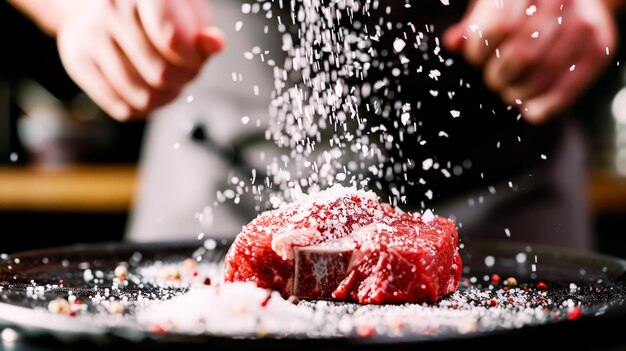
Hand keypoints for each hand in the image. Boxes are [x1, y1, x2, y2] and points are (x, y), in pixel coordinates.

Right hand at [53, 0, 223, 119]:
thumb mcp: (188, 13)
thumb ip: (202, 32)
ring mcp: (91, 34)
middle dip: (181, 81)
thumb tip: (215, 43)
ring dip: (164, 98)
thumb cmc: (158, 12)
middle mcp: (111, 8)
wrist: (104, 6)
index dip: (192, 60)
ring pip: (141, 96)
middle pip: (160, 74)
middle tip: (184, 74)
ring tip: (167, 83)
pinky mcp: (77, 59)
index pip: (172, 38)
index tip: (196, 60)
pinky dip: (143, 108)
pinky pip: (121, 107)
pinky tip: (147, 90)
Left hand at [443, 0, 617, 123]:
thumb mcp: (495, 5)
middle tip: (495, 79)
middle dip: (498, 77)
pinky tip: (529, 108)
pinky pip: (567, 90)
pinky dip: (542, 107)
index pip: (496, 29)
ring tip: (510, 92)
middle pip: (520, 56)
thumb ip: (474, 24)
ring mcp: (583, 25)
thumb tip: (453, 43)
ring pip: (542, 75)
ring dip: (517, 94)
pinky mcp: (599, 49)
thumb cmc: (525, 6)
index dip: (479, 52)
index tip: (476, 60)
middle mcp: (559, 1)